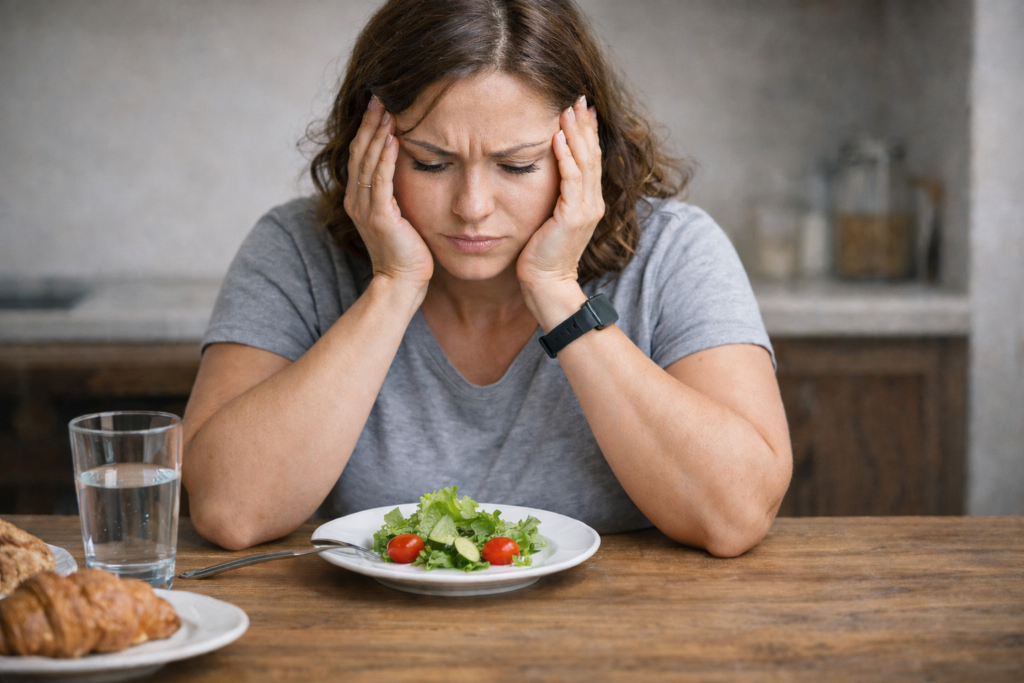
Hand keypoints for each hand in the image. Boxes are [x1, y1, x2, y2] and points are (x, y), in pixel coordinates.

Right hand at [343, 96, 432, 288]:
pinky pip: (381, 181)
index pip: (361, 155)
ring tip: (387, 110)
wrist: (402, 283)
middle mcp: (357, 200)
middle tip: (380, 95)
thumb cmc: (408, 252)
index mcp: (360, 199)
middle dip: (370, 123)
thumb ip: (397, 193)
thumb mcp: (400, 216)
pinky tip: (394, 139)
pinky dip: (385, 159)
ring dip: (377, 134)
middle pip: (360, 152)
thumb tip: (409, 168)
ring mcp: (366, 209)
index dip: (368, 129)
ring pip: (368, 162)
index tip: (380, 104)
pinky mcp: (380, 217)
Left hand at [516, 96, 604, 293]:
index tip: (580, 108)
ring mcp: (586, 209)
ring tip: (567, 109)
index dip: (587, 132)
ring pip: (584, 162)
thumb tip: (542, 175)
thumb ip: (553, 197)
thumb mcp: (549, 219)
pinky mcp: (573, 217)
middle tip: (577, 98)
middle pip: (592, 154)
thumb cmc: (541, 255)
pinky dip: (566, 157)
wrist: (546, 284)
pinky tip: (557, 137)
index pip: (591, 159)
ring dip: (576, 134)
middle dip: (584, 125)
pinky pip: (571, 180)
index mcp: (588, 202)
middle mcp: (592, 202)